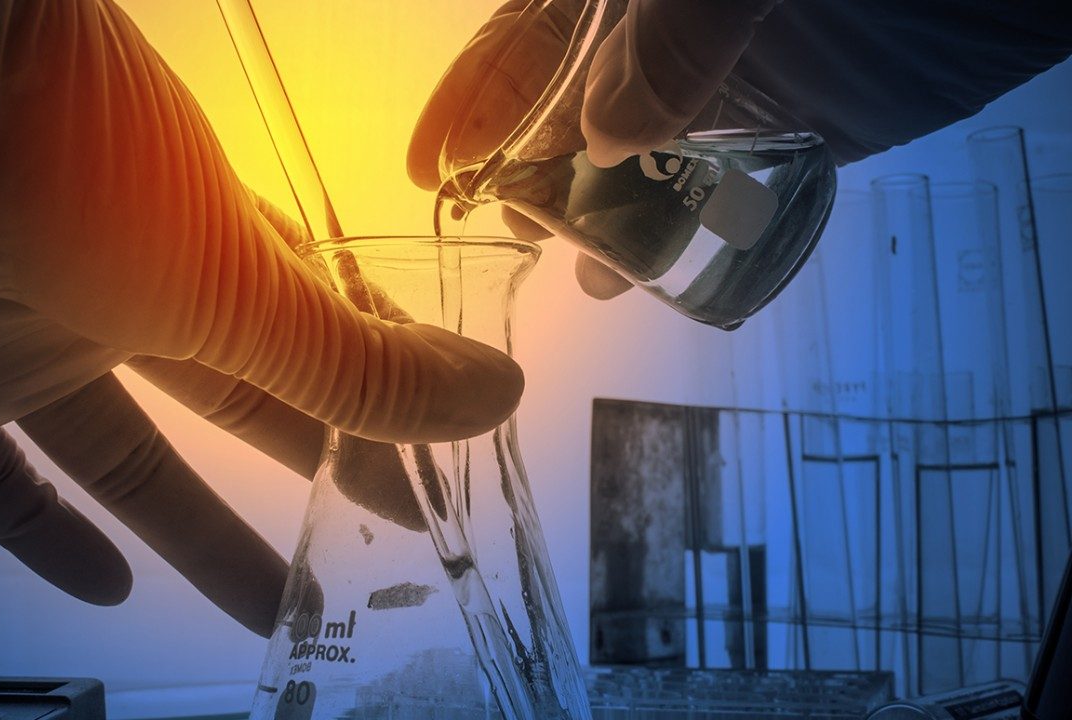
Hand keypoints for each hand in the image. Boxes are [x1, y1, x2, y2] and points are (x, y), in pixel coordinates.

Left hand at [0, 0, 521, 635]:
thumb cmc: (82, 161)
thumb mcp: (239, 285)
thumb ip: (357, 364)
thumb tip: (495, 397)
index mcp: (218, 248)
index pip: (326, 341)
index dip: (388, 405)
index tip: (445, 464)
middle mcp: (133, 293)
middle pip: (244, 406)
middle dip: (317, 469)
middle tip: (384, 541)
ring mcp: (31, 340)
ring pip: (128, 458)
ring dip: (197, 535)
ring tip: (272, 607)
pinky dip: (42, 534)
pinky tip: (105, 591)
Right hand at [409, 0, 1070, 296]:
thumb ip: (680, 25)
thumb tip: (607, 136)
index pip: (531, 35)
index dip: (476, 96)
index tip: (429, 166)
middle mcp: (668, 29)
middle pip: (571, 100)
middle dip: (525, 163)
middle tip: (497, 226)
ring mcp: (732, 78)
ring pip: (637, 155)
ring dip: (596, 213)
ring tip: (573, 267)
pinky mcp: (796, 128)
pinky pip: (716, 187)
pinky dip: (680, 230)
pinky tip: (641, 274)